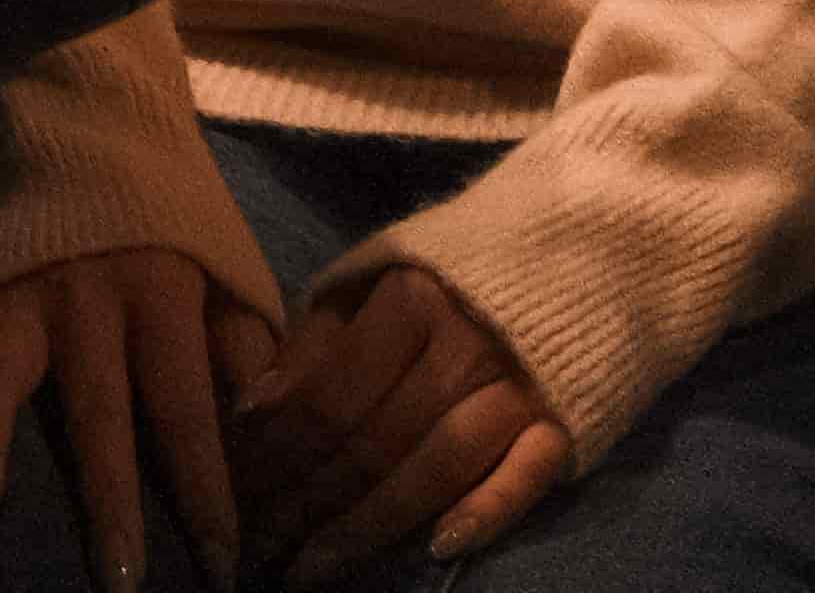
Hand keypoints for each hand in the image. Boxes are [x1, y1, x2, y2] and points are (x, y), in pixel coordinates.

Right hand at [0, 247, 280, 592]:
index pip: (186, 409)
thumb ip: (247, 349)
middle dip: (109, 500)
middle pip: (97, 410)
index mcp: (163, 294)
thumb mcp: (228, 268)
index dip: (205, 490)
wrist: (87, 125)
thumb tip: (266, 433)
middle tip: (120, 579)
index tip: (223, 565)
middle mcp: (87, 299)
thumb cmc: (170, 221)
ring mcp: (18, 292)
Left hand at [231, 262, 571, 576]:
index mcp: (410, 298)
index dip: (277, 453)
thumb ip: (315, 342)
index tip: (238, 494)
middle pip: (373, 441)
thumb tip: (254, 411)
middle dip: (308, 502)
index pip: (329, 394)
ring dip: (368, 526)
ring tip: (312, 568)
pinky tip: (438, 549)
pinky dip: (485, 513)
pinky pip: (524, 477)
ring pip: (435, 468)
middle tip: (260, 548)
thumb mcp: (372, 283)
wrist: (577, 252)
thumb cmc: (450, 276)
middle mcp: (464, 343)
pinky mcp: (565, 422)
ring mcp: (518, 387)